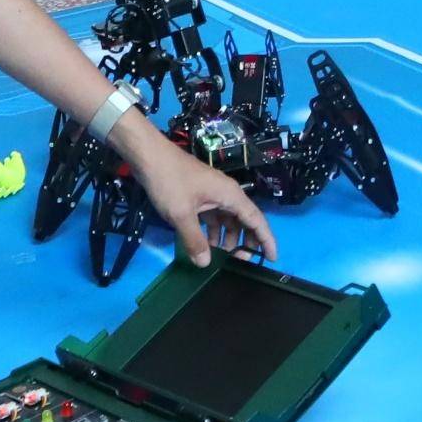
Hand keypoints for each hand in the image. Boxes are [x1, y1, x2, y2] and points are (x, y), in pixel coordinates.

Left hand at [132, 144, 278, 265]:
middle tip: (241, 265)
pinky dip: (212, 232)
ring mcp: (212, 195)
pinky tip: (204, 246)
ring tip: (222, 260)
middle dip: (246, 242)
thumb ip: (195, 240)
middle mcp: (226, 194)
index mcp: (230, 195)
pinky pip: (213, 217)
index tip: (272, 258)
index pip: (256, 219)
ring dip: (227, 239)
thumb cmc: (170, 181)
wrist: (149, 157)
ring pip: (228, 220)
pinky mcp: (199, 196)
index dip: (266, 239)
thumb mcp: (182, 214)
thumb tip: (205, 263)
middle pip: (244, 221)